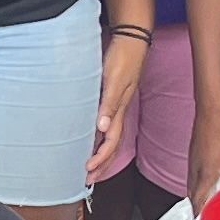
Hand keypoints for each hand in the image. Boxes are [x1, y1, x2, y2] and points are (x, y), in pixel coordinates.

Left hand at [85, 29, 148, 183]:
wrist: (131, 40)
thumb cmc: (123, 58)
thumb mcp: (115, 81)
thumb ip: (109, 105)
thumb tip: (103, 129)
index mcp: (119, 111)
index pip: (111, 143)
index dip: (100, 159)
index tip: (88, 171)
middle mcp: (119, 112)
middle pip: (112, 146)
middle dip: (102, 165)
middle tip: (89, 179)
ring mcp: (117, 106)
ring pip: (111, 138)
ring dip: (102, 155)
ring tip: (91, 167)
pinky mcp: (113, 99)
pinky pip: (108, 126)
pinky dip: (100, 138)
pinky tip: (92, 138)